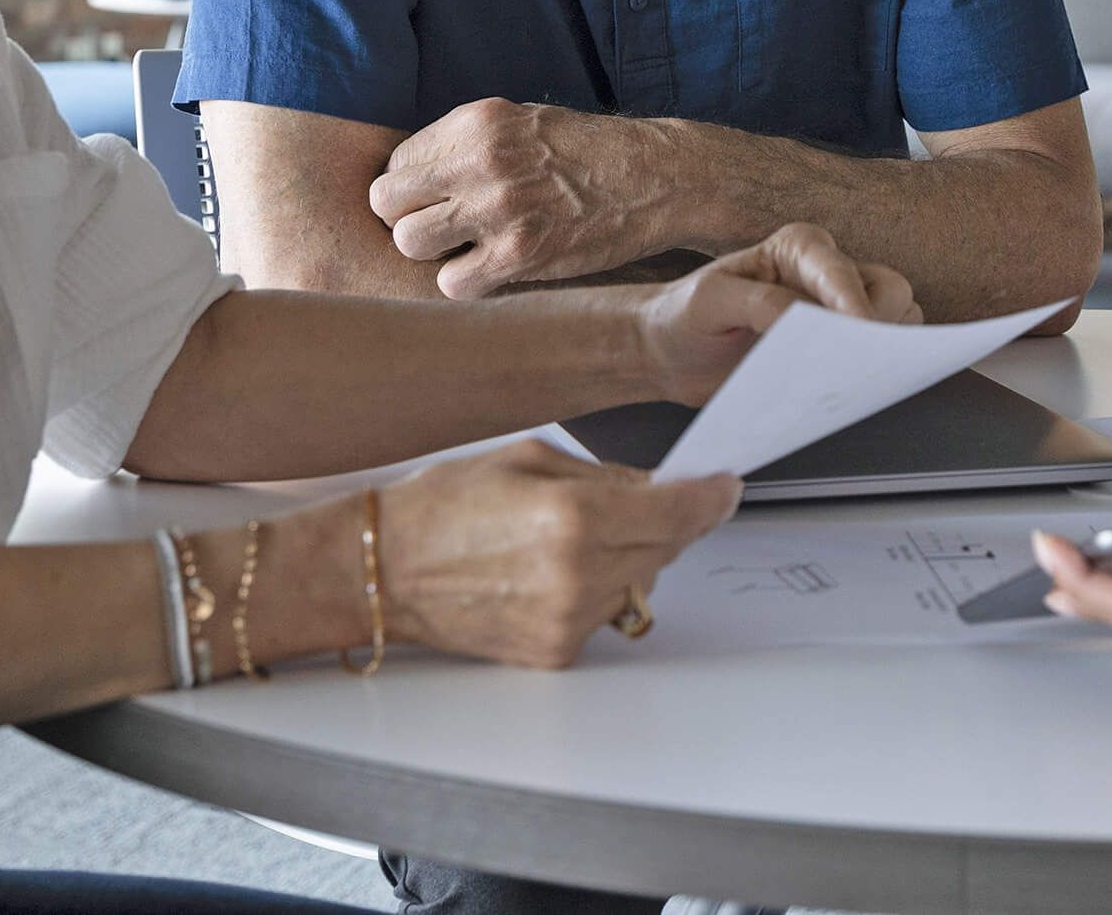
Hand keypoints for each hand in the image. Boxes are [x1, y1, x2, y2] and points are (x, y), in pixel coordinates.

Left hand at [372, 99, 669, 297]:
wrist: (655, 178)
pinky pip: (452, 283)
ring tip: (465, 251)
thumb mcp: (522, 123)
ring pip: (410, 243)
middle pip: (387, 203)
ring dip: (433, 254)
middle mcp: (480, 160)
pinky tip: (493, 272)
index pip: (398, 163)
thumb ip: (466, 144)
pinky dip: (467, 284)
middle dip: (407, 220)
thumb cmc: (588, 153)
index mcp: (476, 122)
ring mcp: (499, 208)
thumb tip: (411, 178)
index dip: (412, 189)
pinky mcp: (520, 254)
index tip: (436, 201)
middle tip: (440, 230)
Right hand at [378, 439, 738, 667]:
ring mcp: (568, 620)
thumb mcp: (528, 459)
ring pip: (641, 580)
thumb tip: (658, 488)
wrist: (385, 570)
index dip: (710, 497)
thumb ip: (603, 476)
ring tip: (573, 532)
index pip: (675, 511)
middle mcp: (577, 574)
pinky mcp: (555, 652)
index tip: (726, 486)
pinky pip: (607, 611)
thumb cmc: (444, 506)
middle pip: (666, 547)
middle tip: (653, 498)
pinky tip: (553, 567)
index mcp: (571, 515)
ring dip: (631, 553)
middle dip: (670, 519)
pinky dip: (599, 585)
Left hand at [636, 222, 920, 407]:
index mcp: (797, 248)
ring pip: (898, 318)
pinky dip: (878, 368)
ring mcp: (836, 308)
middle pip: (888, 290)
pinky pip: (882, 352)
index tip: (860, 336)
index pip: (842, 272)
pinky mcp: (839, 343)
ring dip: (884, 348)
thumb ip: (757, 302)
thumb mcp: (708, 302)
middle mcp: (825, 271)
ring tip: (845, 375)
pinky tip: (848, 386)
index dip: (856, 303)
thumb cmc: (684, 315)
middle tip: (849, 361)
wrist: (670, 350)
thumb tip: (804, 316)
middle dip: (879, 326)